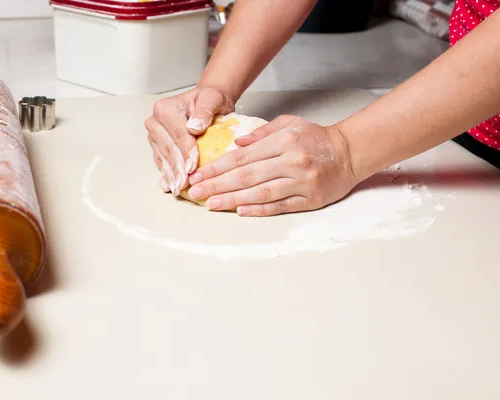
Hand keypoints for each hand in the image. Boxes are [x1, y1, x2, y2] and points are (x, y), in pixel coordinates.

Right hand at [145, 86, 234, 195]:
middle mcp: (155, 121)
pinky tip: (169, 185)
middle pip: (168, 148)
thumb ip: (205, 110)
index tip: (193, 168)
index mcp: (165, 108)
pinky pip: (160, 161)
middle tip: (185, 184)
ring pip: (163, 157)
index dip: (187, 153)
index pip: (178, 135)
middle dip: (178, 168)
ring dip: (171, 174)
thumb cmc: (210, 100)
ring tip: (178, 188)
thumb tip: (194, 128)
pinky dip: (166, 174)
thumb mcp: (212, 98)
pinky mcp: (156, 145)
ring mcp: (154, 134)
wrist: (206, 102)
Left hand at [185, 115, 356, 216]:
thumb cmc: (317, 138)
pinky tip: (240, 211)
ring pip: (260, 193)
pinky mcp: (310, 199)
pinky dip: (259, 209)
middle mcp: (291, 162)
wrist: (351, 152)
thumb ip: (261, 134)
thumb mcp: (290, 124)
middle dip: (217, 185)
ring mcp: (302, 182)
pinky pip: (280, 206)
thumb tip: (237, 144)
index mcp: (283, 142)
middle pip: (247, 176)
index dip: (216, 168)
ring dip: (232, 200)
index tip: (197, 175)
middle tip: (195, 192)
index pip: (242, 157)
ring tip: (211, 204)